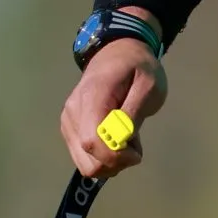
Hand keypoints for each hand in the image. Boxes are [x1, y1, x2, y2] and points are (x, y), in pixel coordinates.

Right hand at [58, 35, 166, 178]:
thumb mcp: (149, 85)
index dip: (115, 157)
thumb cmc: (138, 68)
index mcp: (92, 98)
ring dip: (111, 161)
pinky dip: (103, 156)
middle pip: (87, 161)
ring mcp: (68, 122)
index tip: (136, 153)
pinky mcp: (69, 129)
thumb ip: (134, 113)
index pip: (92, 141)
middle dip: (116, 162)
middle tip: (134, 142)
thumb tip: (120, 140)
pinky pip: (84, 157)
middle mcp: (73, 113)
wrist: (117, 52)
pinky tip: (115, 137)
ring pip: (85, 165)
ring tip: (126, 136)